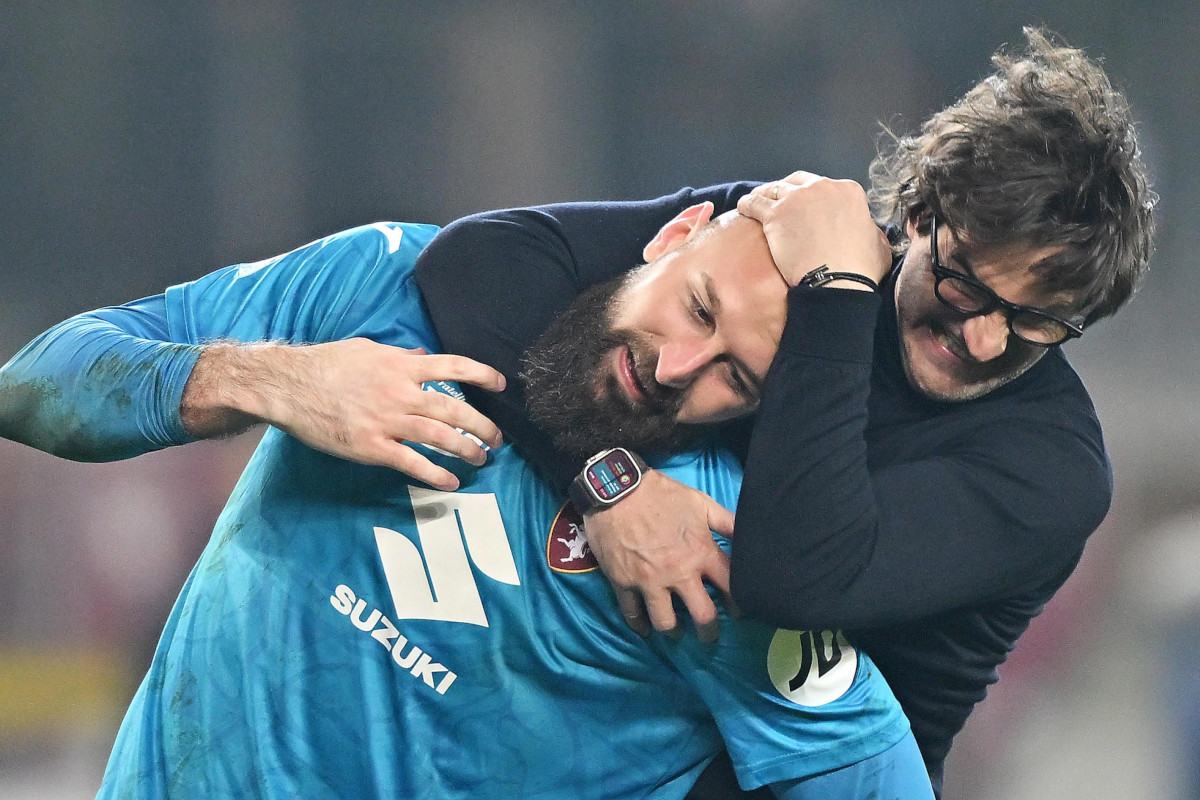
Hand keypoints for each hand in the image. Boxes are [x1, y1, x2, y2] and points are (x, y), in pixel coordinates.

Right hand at [182, 338, 504, 489]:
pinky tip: (451, 482)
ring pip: (440, 437)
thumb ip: (398, 356)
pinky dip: (435, 474)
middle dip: (482, 425)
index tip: (501, 384)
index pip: (453, 366)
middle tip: (498, 438)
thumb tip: (422, 356)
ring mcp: (387, 421)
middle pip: (455, 408)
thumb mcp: (366, 349)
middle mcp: (400, 393)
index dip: (482, 374)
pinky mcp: (371, 447)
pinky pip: (411, 463)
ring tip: (482, 459)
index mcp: (401, 366)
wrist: (288, 386)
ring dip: (467, 450)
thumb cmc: (325, 364)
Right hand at [582, 469, 735, 642]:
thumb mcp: (701, 502)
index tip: (738, 613)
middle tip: (708, 635)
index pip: (731, 588)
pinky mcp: (623, 582)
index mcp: (701, 553)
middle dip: (709, 631)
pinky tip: (644, 629)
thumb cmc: (661, 494)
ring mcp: (649, 581)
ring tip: (676, 632)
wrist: (616, 488)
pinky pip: (632, 614)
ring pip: (666, 623)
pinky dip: (638, 625)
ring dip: (674, 632)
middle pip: (703, 616)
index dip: (739, 604)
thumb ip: (727, 522)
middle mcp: (678, 573)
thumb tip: (752, 534)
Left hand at [736, 171, 892, 287]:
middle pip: (797, 182)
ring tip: (756, 203)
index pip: (824, 186)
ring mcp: (796, 199)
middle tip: (781, 203)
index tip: (806, 207)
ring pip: (774, 189)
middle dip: (788, 190)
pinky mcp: (775, 214)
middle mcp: (822, 187)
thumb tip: (870, 233)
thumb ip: (872, 233)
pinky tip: (743, 209)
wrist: (837, 282)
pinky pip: (755, 203)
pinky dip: (748, 204)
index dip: (812, 196)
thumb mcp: (879, 245)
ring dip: (765, 195)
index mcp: (849, 190)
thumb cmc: (860, 269)